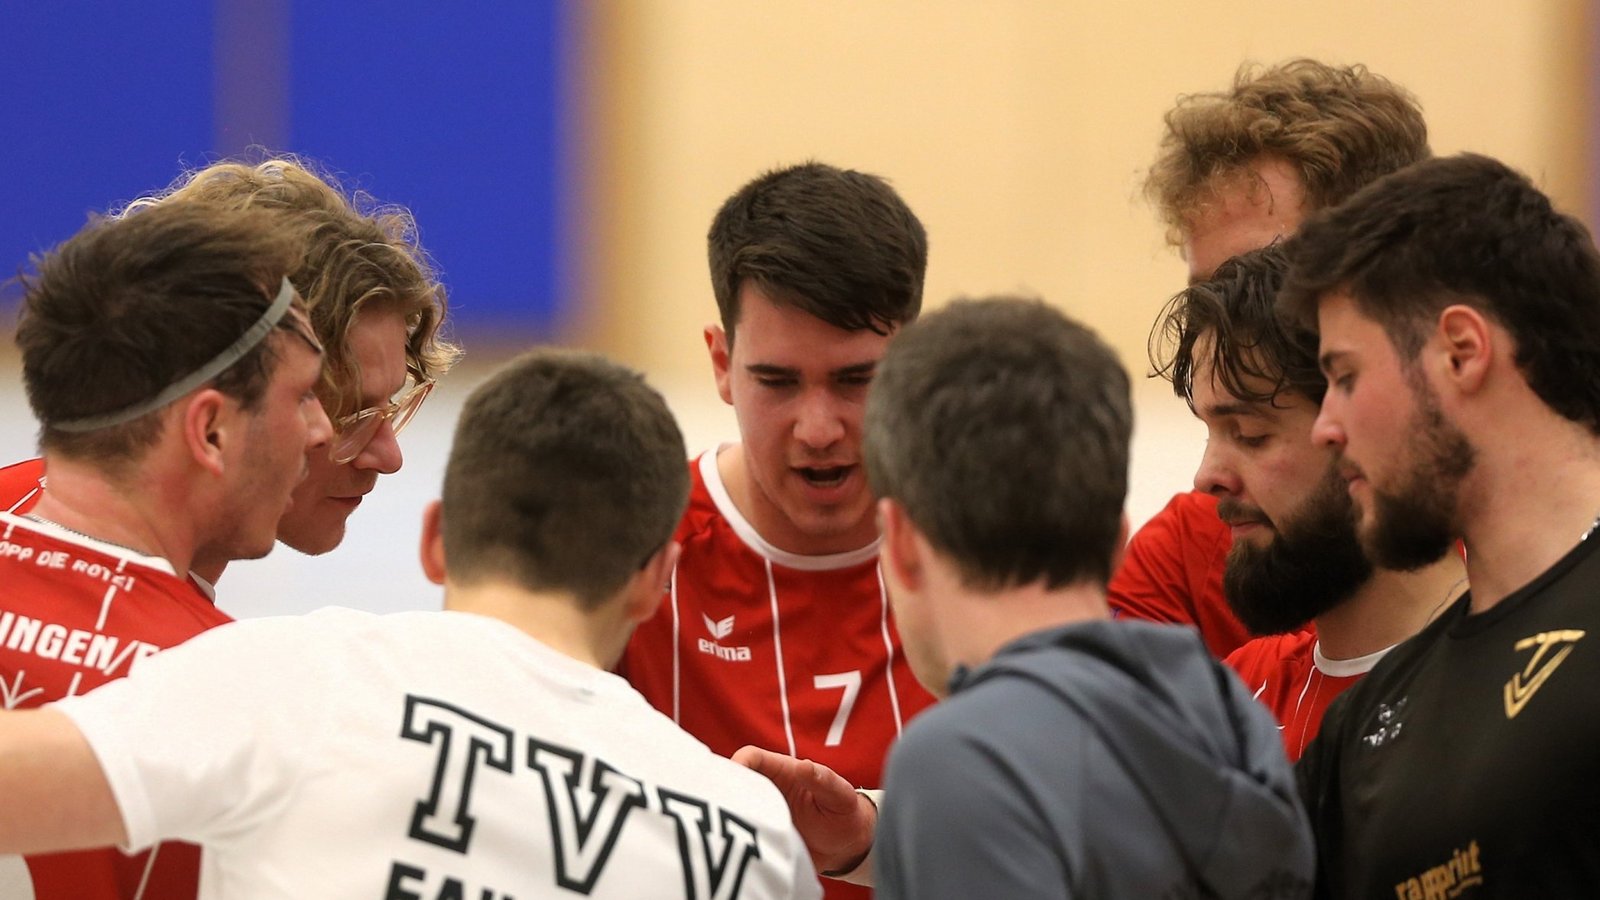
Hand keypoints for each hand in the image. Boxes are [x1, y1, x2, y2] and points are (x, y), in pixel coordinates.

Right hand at [732, 745, 875, 875]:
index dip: (737, 764)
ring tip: (723, 833)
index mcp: (783, 772)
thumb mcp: (840, 796)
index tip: (729, 782)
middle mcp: (767, 790)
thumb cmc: (844, 814)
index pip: (751, 758)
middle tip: (717, 811)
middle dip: (723, 792)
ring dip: (725, 817)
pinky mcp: (759, 836)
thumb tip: (803, 766)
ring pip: (732, 808)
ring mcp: (761, 813)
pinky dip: (732, 839)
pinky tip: (731, 850)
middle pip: (734, 782)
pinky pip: (738, 834)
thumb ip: (824, 781)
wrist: (846, 848)